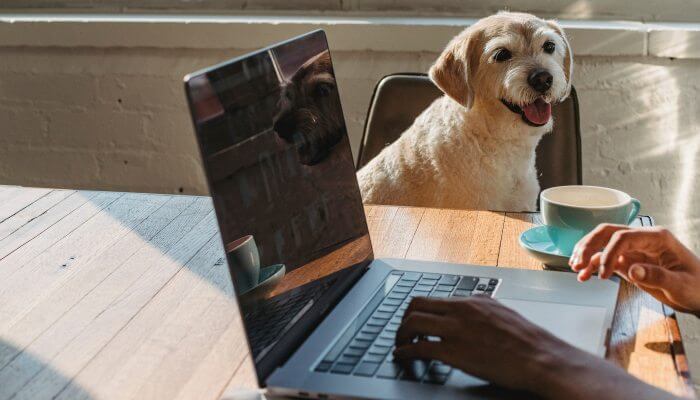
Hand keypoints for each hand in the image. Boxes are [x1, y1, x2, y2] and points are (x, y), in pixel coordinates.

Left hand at [393, 296, 572, 394]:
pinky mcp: (453, 351)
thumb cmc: (529, 342)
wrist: (542, 358)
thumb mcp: (504, 314)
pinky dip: (405, 352)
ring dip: (401, 334)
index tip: (414, 319)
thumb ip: (484, 309)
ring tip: (400, 344)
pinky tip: (403, 356)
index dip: (419, 310)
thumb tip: (474, 308)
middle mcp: (462, 309)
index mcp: (474, 301)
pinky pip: (419, 347)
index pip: (435, 297)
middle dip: (404, 318)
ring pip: (412, 322)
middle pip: (417, 304)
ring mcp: (456, 329)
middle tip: (402, 331)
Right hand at [570, 224, 699, 313]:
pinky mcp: (629, 261)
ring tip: (576, 268)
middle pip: (607, 233)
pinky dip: (593, 265)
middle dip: (589, 246)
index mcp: (657, 238)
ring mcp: (634, 250)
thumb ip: (657, 276)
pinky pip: (606, 259)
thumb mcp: (681, 285)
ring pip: (602, 243)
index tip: (604, 274)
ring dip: (587, 253)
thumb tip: (632, 270)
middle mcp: (642, 240)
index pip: (623, 237)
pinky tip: (584, 275)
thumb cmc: (698, 287)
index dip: (609, 253)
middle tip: (577, 263)